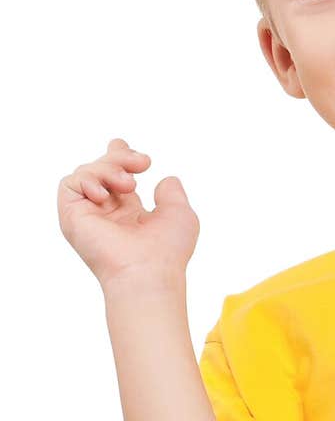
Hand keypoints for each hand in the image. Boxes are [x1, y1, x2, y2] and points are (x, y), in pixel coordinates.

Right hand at [57, 138, 199, 289]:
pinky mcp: (72, 216)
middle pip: (101, 168)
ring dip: (109, 168)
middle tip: (144, 164)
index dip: (118, 157)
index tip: (129, 149)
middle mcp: (106, 213)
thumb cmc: (167, 251)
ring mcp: (88, 215)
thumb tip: (166, 180)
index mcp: (128, 213)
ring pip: (87, 171)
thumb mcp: (179, 214)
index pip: (115, 178)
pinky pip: (70, 183)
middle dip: (121, 157)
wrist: (148, 271)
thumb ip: (172, 194)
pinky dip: (88, 179)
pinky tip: (105, 196)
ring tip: (130, 185)